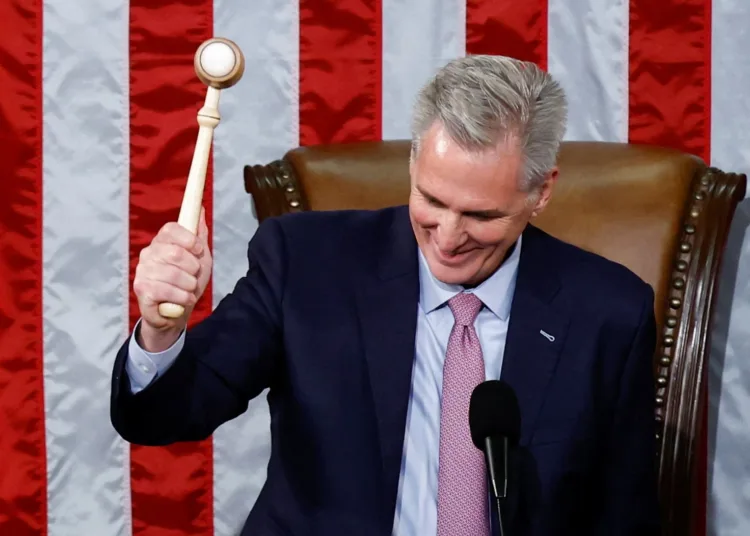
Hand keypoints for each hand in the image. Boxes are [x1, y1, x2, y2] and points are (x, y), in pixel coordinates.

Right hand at [133, 208, 211, 350]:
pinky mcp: (141, 289)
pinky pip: (167, 291)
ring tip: (187, 290)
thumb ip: (199, 234)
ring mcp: (143, 271)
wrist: (177, 313)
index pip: (171, 229)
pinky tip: (181, 300)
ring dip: (189, 286)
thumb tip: (201, 209)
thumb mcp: (200, 258)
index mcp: (162, 242)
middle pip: (176, 253)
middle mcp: (148, 253)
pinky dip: (182, 298)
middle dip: (193, 268)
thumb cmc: (187, 282)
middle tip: (193, 276)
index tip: (198, 250)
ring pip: (174, 274)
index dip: (189, 239)